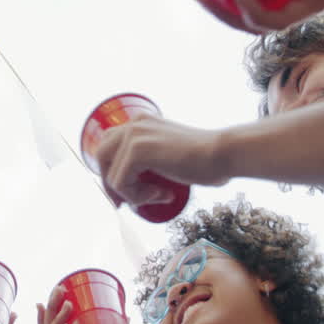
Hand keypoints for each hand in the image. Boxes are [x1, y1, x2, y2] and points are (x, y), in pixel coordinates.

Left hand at [93, 115, 228, 206]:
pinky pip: (120, 183)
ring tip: (158, 195)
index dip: (112, 173)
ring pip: (110, 174)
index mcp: (141, 122)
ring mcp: (133, 135)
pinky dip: (138, 196)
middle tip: (134, 201)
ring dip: (131, 193)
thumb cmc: (204, 160)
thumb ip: (150, 158)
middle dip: (112, 184)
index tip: (130, 195)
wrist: (222, 154)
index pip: (109, 146)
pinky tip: (162, 194)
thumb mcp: (168, 154)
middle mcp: (134, 123)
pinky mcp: (137, 151)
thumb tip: (130, 184)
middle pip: (101, 157)